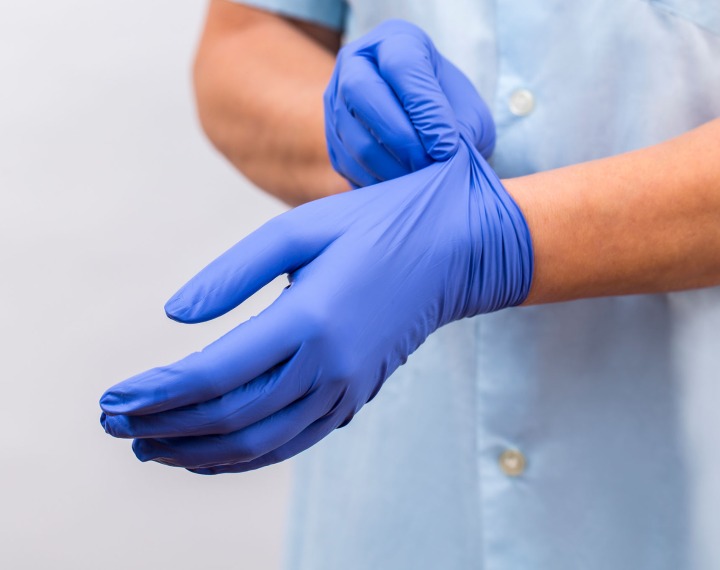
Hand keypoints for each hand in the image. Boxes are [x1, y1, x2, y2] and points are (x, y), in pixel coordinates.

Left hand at [99, 136, 531, 473]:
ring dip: (196, 450)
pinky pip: (290, 442)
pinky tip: (211, 453)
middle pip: (228, 417)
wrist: (454, 251)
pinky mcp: (354, 398)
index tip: (112, 398)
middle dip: (163, 427)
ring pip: (257, 442)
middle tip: (114, 425)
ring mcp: (345, 389)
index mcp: (310, 319)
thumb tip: (174, 316)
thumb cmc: (377, 226)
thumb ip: (233, 272)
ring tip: (149, 447)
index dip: (156, 392)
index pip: (214, 374)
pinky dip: (243, 456)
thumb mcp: (301, 227)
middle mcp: (328, 367)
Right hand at [324, 19, 495, 187]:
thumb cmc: (451, 110)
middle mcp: (356, 62)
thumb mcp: (468, 111)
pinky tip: (403, 189)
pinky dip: (377, 182)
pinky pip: (349, 164)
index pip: (403, 67)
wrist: (424, 123)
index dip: (426, 110)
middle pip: (363, 93)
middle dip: (401, 139)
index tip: (448, 147)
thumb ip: (459, 128)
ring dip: (390, 168)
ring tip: (421, 183)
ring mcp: (335, 100)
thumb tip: (442, 154)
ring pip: (354, 137)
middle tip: (430, 167)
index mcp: (395, 41)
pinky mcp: (331, 137)